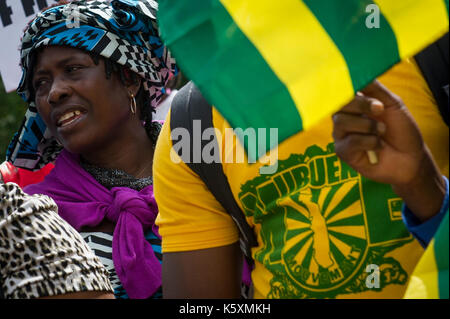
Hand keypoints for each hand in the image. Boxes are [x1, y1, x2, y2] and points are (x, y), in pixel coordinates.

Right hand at [332, 80, 444, 220]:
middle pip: (338, 105)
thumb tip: (359, 71)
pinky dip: (369, 142)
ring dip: (368, 126)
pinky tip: (378, 147)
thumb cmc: (401, 131)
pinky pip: (349, 142)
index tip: (359, 88)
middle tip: (380, 109)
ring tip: (382, 131)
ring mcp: (342, 135)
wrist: (410, 158)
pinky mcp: (343, 152)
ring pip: (341, 122)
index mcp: (354, 105)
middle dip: (361, 105)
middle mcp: (344, 118)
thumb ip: (375, 89)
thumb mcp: (392, 103)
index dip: (346, 88)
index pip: (341, 91)